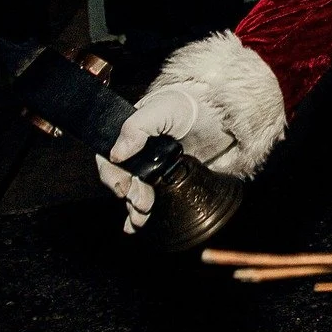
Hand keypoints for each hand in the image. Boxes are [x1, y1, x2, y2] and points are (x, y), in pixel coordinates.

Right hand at [94, 83, 232, 233]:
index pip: (109, 159)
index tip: (123, 187)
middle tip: (141, 202)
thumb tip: (116, 154)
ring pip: (136, 194)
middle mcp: (138, 155)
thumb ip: (137, 127)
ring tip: (141, 218)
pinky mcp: (171, 182)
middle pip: (123, 181)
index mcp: (129, 136)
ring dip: (134, 209)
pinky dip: (143, 215)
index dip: (112, 175)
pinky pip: (154, 201)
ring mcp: (155, 170)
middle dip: (128, 195)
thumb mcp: (162, 109)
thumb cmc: (189, 105)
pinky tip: (137, 225)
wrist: (222, 115)